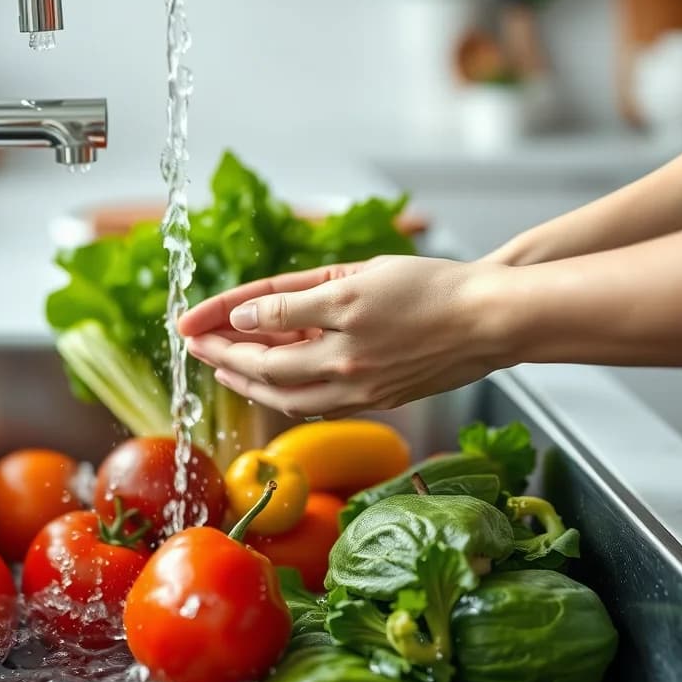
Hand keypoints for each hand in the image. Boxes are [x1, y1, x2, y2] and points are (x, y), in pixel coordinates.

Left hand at [178, 255, 512, 418]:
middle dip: (224, 357)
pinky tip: (275, 381)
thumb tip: (243, 320)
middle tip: (195, 345)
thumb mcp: (355, 279)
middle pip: (266, 370)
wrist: (491, 319)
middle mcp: (343, 370)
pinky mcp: (380, 400)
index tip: (189, 321)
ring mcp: (362, 391)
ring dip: (250, 381)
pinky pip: (319, 401)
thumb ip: (294, 301)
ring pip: (289, 393)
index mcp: (336, 332)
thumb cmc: (430, 288)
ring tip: (224, 367)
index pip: (260, 331)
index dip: (221, 323)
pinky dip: (289, 392)